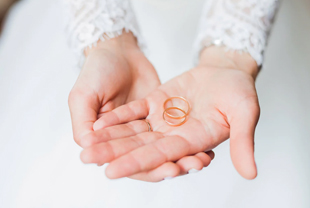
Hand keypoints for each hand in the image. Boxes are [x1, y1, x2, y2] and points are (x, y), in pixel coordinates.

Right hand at [68, 32, 213, 181]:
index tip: (169, 170)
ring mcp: (148, 127)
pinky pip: (177, 130)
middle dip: (172, 166)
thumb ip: (83, 124)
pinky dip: (190, 139)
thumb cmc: (96, 71)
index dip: (148, 169)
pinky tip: (206, 145)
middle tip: (191, 167)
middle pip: (152, 158)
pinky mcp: (162, 115)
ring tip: (202, 159)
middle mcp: (130, 138)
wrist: (117, 50)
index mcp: (109, 140)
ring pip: (166, 147)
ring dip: (184, 156)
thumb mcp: (83, 96)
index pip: (130, 161)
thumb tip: (87, 150)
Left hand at [80, 47, 260, 179]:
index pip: (161, 155)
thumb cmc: (240, 92)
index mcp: (193, 140)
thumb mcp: (245, 113)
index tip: (111, 171)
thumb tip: (251, 174)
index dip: (137, 163)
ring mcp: (163, 118)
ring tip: (85, 146)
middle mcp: (174, 134)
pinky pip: (134, 111)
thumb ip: (243, 141)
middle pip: (140, 146)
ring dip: (109, 137)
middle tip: (86, 159)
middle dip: (113, 153)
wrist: (227, 72)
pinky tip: (98, 123)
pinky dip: (117, 117)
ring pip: (133, 131)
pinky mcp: (156, 102)